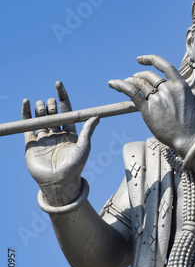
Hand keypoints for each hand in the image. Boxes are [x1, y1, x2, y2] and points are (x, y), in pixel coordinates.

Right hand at [23, 82, 98, 205]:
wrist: (58, 182)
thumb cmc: (75, 167)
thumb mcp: (84, 146)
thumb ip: (88, 130)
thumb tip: (97, 115)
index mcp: (70, 132)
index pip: (66, 110)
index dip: (62, 97)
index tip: (58, 84)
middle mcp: (57, 133)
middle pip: (53, 113)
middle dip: (51, 105)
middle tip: (51, 105)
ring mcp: (44, 138)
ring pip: (41, 117)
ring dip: (40, 109)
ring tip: (42, 107)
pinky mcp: (31, 144)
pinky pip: (28, 126)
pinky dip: (26, 114)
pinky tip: (26, 103)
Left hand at [108, 55, 194, 155]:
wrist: (188, 138)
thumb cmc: (189, 125)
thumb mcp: (187, 101)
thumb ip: (175, 94)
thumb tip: (163, 92)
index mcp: (180, 85)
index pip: (164, 65)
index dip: (150, 60)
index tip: (140, 60)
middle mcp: (168, 89)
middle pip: (149, 76)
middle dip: (138, 76)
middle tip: (132, 79)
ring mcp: (157, 98)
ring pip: (139, 83)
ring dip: (129, 81)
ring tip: (121, 84)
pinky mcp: (147, 109)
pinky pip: (131, 92)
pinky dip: (120, 86)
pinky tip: (113, 84)